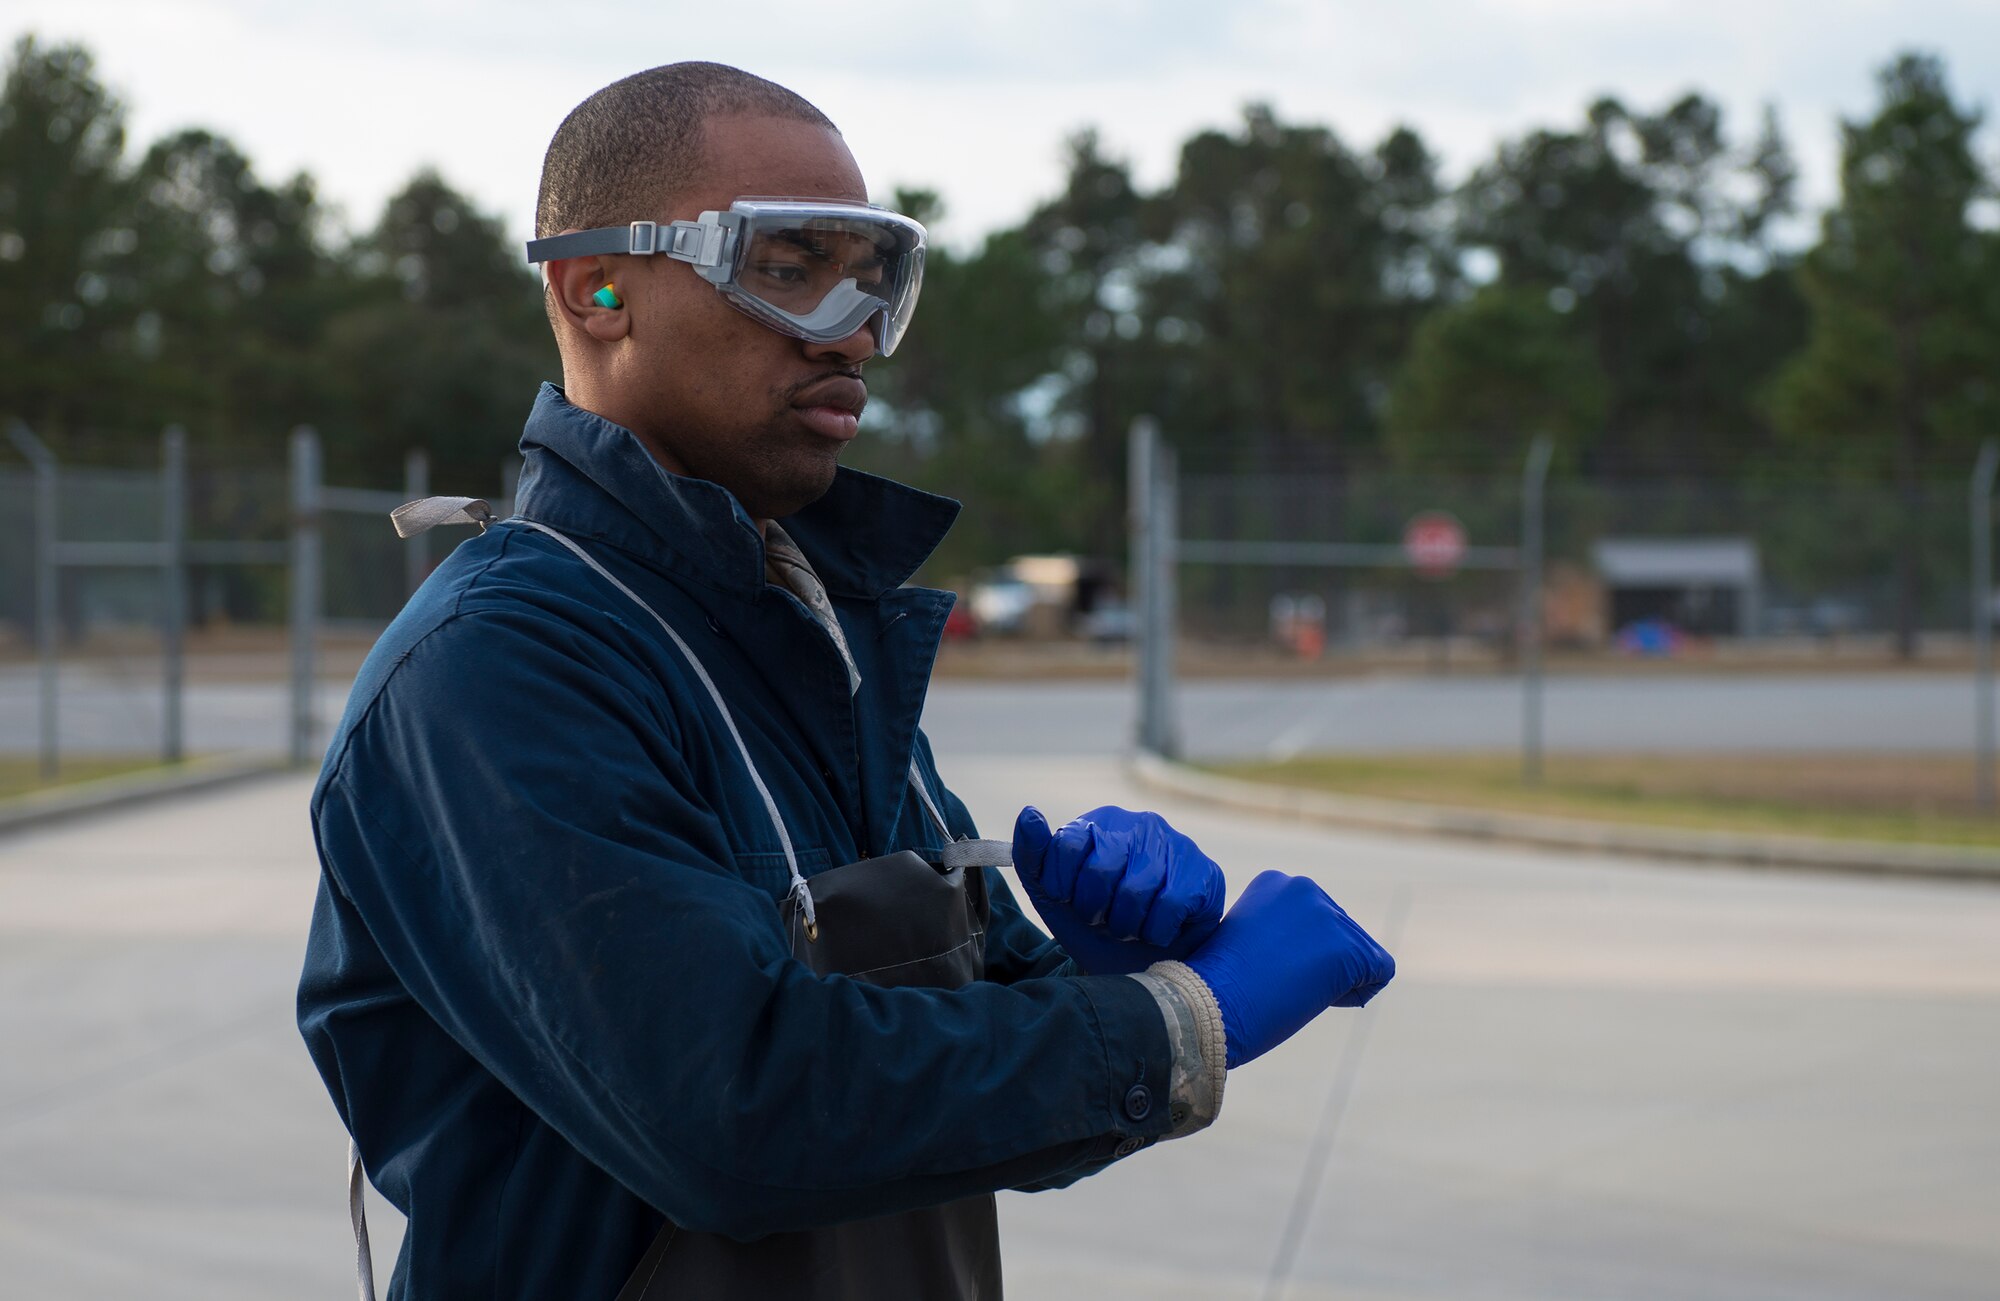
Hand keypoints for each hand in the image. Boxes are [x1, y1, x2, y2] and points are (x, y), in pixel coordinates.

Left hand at [1011, 806, 1225, 975]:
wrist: (1146, 968)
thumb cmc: (1097, 926)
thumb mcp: (1054, 897)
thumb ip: (1033, 857)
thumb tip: (1029, 813)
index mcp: (1099, 823)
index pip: (1066, 845)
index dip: (1064, 887)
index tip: (1072, 901)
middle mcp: (1139, 824)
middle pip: (1100, 870)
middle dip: (1096, 910)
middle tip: (1105, 920)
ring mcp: (1177, 844)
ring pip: (1135, 891)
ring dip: (1126, 925)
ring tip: (1131, 927)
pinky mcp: (1206, 872)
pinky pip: (1169, 904)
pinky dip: (1156, 931)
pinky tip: (1159, 930)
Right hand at [1185, 870, 1394, 1067]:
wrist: (1205, 1005)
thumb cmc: (1213, 986)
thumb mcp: (1246, 942)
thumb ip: (1278, 933)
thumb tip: (1308, 953)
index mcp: (1274, 882)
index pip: (1315, 921)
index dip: (1296, 954)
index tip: (1263, 968)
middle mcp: (1304, 887)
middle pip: (1341, 935)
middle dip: (1320, 965)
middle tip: (1277, 984)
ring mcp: (1328, 915)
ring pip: (1360, 955)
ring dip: (1335, 980)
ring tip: (1290, 990)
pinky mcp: (1348, 948)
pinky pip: (1379, 972)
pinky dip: (1356, 994)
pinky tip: (1316, 999)